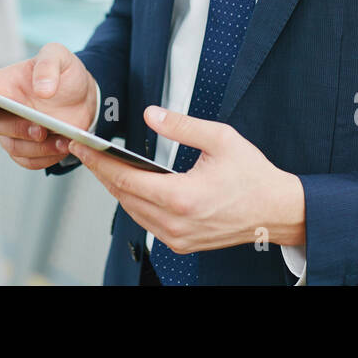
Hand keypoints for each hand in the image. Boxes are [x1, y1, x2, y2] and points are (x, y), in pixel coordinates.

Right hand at [0, 42, 99, 170]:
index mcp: (1, 85)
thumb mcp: (59, 55)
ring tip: (62, 140)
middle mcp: (2, 111)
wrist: (83, 95)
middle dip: (17, 128)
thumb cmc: (63, 72)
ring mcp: (14, 132)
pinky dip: (47, 157)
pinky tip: (64, 145)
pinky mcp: (30, 149)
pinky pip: (30, 161)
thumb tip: (41, 90)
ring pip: (14, 147)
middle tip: (40, 128)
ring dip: (36, 147)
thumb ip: (48, 64)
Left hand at [65, 105, 305, 253]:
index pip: (126, 179)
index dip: (99, 161)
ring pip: (132, 211)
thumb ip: (182, 125)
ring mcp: (177, 237)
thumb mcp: (221, 139)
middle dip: (102, 171)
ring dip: (116, 187)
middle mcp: (176, 223)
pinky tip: (130, 184)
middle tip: (85, 150)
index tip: (82, 146)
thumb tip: (151, 115)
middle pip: (123, 196)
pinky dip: (133, 202)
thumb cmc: (253, 176)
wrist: (276, 211)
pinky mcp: (181, 243)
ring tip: (103, 164)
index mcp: (182, 197)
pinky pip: (146, 222)